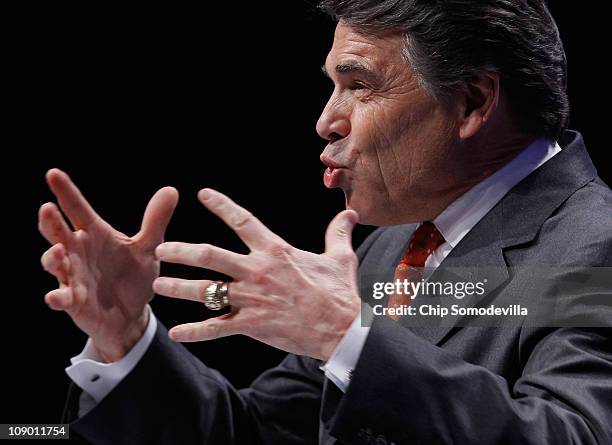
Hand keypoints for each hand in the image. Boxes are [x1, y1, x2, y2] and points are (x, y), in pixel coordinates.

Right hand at [39, 169, 177, 361]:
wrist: (132, 315)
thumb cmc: (133, 277)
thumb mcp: (148, 248)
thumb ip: (155, 221)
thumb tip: (171, 190)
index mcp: (96, 235)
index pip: (78, 209)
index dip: (66, 192)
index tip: (53, 173)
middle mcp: (79, 252)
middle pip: (58, 233)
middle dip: (50, 222)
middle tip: (47, 208)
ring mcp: (73, 277)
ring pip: (54, 263)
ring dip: (52, 257)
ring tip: (59, 251)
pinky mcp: (73, 302)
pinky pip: (61, 298)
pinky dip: (57, 296)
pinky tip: (56, 295)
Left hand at [153, 188, 360, 360]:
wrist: (342, 330)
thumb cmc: (339, 293)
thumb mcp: (340, 259)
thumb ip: (338, 234)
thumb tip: (348, 214)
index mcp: (276, 251)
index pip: (243, 221)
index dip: (222, 206)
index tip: (203, 195)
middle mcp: (258, 271)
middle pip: (210, 255)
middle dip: (181, 251)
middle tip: (160, 249)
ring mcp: (252, 299)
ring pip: (206, 291)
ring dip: (179, 287)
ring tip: (158, 285)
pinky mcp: (252, 325)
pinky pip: (216, 329)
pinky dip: (195, 332)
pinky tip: (176, 333)